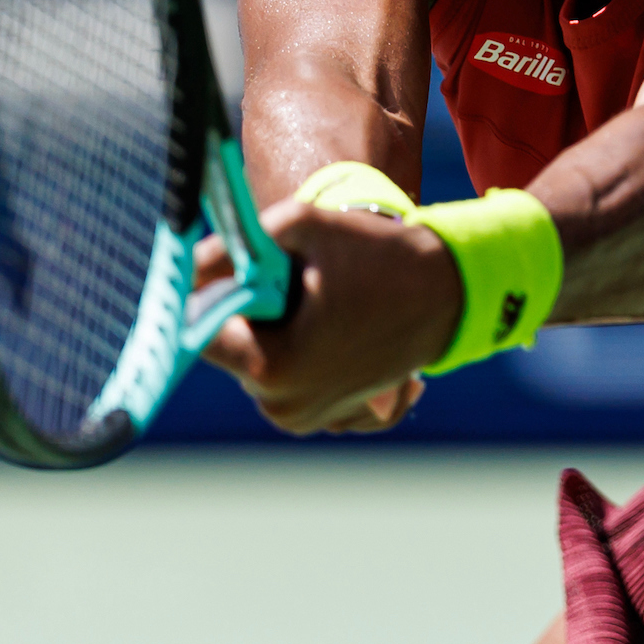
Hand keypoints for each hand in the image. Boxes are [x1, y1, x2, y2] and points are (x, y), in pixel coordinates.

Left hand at [193, 199, 462, 435]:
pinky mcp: (337, 419)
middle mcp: (285, 407)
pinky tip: (348, 327)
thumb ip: (234, 244)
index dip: (215, 290)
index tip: (243, 267)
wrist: (456, 289)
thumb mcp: (301, 224)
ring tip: (333, 301)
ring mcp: (312, 419)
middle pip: (236, 346)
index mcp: (273, 367)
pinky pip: (300, 381)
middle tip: (304, 279)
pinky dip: (313, 352)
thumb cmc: (381, 254)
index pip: (200, 329)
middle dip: (257, 310)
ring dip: (284, 329)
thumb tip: (187, 268)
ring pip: (264, 362)